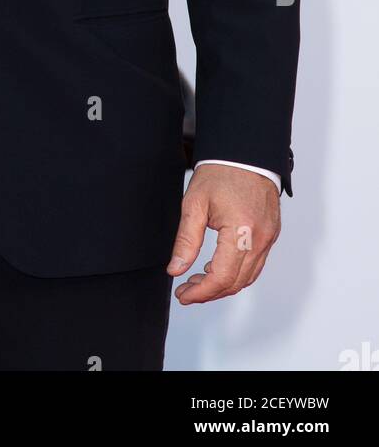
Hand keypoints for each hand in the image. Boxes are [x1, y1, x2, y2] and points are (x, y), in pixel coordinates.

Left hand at [167, 164, 280, 303]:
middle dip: (209, 292)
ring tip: (198, 281)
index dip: (201, 292)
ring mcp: (270, 237)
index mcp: (241, 231)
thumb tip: (176, 269)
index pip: (222, 277)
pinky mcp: (271, 234)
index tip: (183, 294)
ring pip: (248, 277)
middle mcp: (261, 238)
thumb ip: (186, 240)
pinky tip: (218, 268)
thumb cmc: (220, 172)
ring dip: (223, 285)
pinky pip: (256, 264)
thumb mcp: (194, 204)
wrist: (245, 151)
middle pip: (236, 282)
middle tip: (186, 290)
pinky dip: (237, 273)